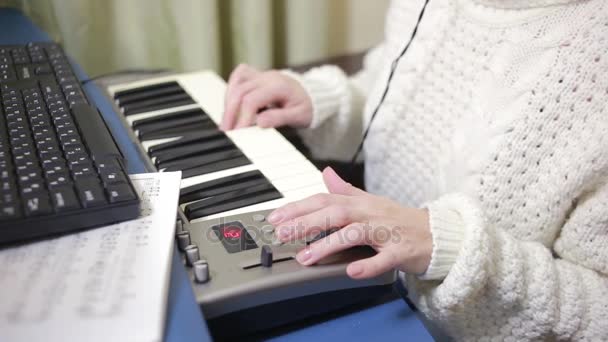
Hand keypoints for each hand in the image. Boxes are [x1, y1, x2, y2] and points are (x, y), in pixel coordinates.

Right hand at [221, 64, 312, 129]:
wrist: (311, 94)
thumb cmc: (306, 106)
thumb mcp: (299, 116)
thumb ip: (280, 118)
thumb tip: (260, 123)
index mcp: (279, 86)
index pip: (252, 100)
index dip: (242, 117)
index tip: (237, 133)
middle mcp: (268, 77)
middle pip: (240, 91)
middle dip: (230, 112)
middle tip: (226, 131)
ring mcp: (261, 74)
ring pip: (236, 81)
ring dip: (228, 101)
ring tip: (226, 121)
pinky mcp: (256, 76)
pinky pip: (238, 76)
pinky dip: (231, 89)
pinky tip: (230, 105)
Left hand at [267, 167, 432, 278]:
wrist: (438, 233)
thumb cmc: (400, 219)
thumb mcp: (371, 202)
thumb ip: (346, 191)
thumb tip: (325, 173)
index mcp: (361, 203)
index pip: (325, 200)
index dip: (298, 207)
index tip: (275, 217)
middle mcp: (371, 214)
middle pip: (335, 213)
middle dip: (306, 222)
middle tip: (282, 234)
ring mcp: (387, 232)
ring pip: (355, 233)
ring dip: (328, 245)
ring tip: (306, 257)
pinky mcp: (401, 251)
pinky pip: (384, 258)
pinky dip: (368, 265)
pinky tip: (351, 271)